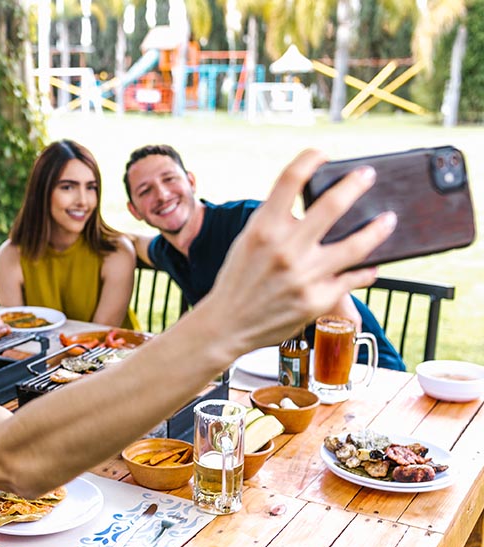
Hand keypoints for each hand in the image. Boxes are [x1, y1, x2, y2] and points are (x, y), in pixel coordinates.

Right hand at [205, 149, 395, 354]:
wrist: (227, 324)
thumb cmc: (238, 280)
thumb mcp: (247, 242)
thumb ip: (275, 222)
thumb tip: (308, 204)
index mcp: (263, 228)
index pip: (289, 180)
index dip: (309, 159)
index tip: (322, 152)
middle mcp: (285, 249)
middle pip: (332, 205)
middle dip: (356, 184)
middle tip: (369, 175)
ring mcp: (304, 275)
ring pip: (356, 245)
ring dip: (378, 229)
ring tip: (388, 220)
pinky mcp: (318, 300)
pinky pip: (353, 278)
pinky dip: (365, 271)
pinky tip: (370, 266)